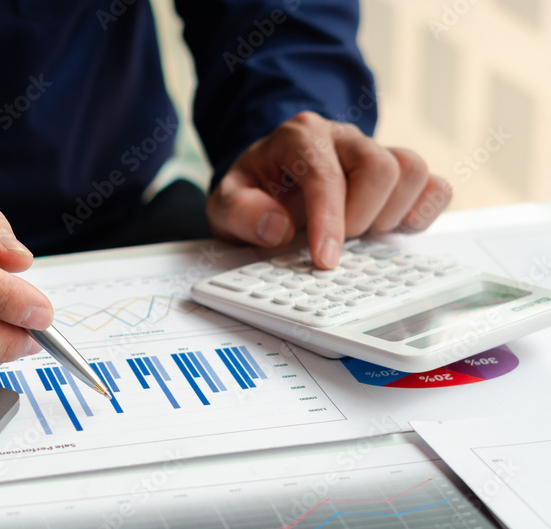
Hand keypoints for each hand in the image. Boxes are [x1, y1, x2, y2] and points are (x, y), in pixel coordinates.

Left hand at [206, 111, 452, 267]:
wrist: (270, 182)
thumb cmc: (253, 192)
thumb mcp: (224, 205)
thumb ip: (240, 213)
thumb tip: (278, 228)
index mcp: (300, 137)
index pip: (325, 174)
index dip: (329, 220)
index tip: (325, 259)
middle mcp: (343, 137)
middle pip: (380, 166)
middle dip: (360, 217)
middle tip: (337, 244)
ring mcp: (376, 152)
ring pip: (413, 170)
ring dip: (391, 215)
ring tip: (359, 234)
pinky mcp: (400, 175)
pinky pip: (435, 186)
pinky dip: (420, 213)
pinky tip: (390, 230)